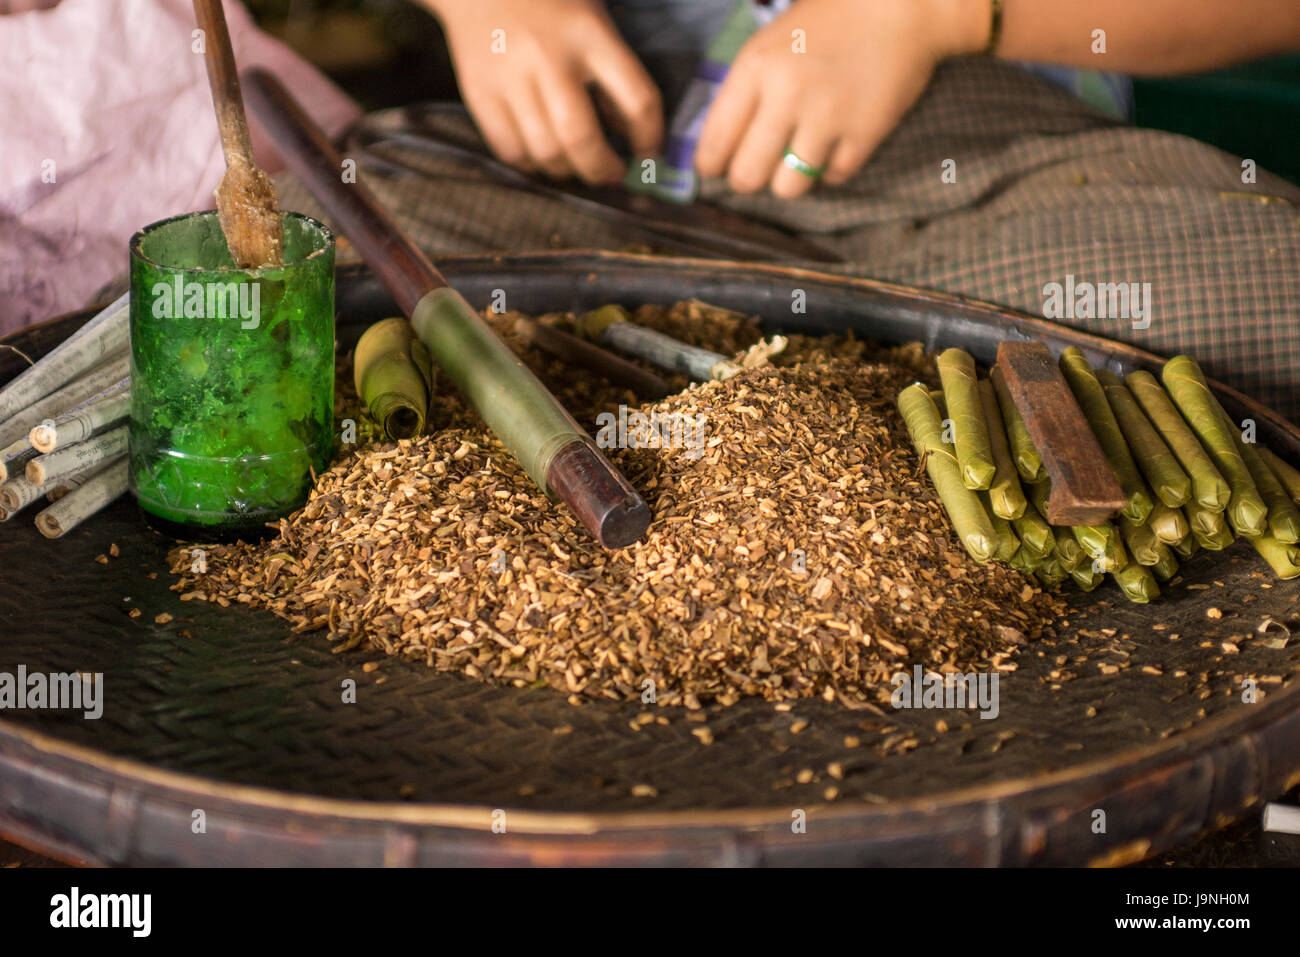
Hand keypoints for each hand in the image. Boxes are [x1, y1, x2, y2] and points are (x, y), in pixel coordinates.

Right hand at [426, 0, 662, 183]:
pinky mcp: (480, 94)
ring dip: (568, 172)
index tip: (647, 152)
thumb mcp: (593, 23)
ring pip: (546, 153)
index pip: (637, 100)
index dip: (649, 138)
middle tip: (610, 174)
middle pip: (581, 139)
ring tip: (576, 166)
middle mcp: (549, 58)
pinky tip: (541, 158)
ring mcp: (510, 79)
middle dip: (602, 169)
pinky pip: (511, 151)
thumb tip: (628, 135)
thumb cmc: (549, 4)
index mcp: (589, 34)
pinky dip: (531, 165)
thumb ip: (613, 74)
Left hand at [695, 0, 986, 197]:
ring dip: (790, 179)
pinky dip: (830, 168)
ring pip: (788, 187)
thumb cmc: (829, 22)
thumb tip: (723, 144)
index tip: (716, 170)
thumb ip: (745, 91)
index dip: (711, 165)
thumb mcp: (771, 44)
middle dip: (747, 181)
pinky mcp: (863, 135)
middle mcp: (786, 96)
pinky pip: (832, 178)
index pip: (715, 142)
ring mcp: (827, 119)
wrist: (899, 6)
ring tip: (798, 157)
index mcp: (755, 68)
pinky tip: (833, 144)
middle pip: (747, 176)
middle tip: (756, 172)